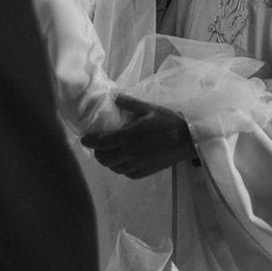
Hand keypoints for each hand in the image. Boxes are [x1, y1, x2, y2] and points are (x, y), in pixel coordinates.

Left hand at [81, 94, 196, 177]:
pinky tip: (123, 160)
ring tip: (109, 152)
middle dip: (97, 152)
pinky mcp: (144, 172)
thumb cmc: (168, 121)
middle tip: (97, 144)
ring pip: (113, 167)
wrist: (187, 140)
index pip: (101, 142)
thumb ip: (129, 103)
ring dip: (107, 161)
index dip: (89, 141)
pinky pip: (125, 173)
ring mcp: (137, 165)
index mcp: (129, 136)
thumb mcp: (148, 108)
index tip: (84, 138)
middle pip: (104, 158)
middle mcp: (130, 153)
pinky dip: (120, 167)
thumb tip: (114, 97)